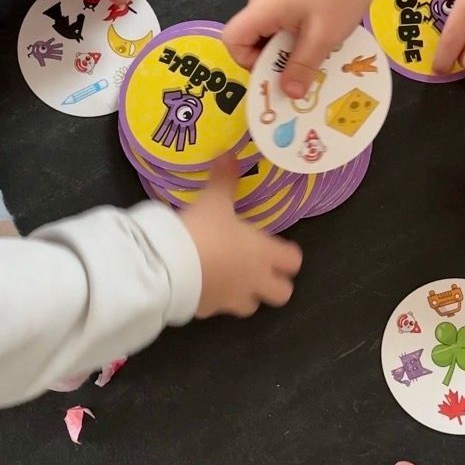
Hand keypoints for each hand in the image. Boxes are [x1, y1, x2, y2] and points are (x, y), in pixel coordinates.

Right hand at [181, 158, 302, 316]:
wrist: (171, 267)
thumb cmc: (204, 231)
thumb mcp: (214, 201)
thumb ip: (225, 179)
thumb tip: (230, 153)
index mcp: (263, 253)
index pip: (293, 261)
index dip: (290, 254)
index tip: (280, 245)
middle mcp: (254, 280)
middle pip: (282, 293)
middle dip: (275, 283)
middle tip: (261, 266)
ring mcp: (232, 299)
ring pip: (252, 306)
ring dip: (247, 293)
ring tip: (232, 277)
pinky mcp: (208, 311)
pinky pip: (219, 308)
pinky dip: (216, 298)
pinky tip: (203, 283)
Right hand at [223, 0, 393, 96]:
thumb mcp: (322, 37)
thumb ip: (302, 67)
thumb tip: (288, 94)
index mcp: (262, 8)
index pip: (231, 39)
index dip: (246, 62)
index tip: (275, 71)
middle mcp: (261, 1)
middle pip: (250, 39)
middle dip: (272, 61)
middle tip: (300, 72)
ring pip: (269, 34)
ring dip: (287, 51)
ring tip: (314, 57)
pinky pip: (282, 24)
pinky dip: (295, 38)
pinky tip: (319, 41)